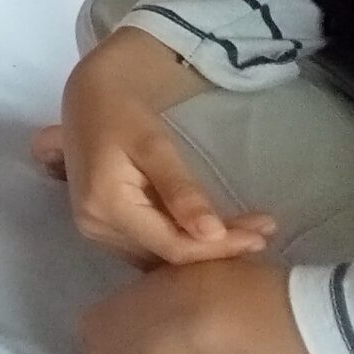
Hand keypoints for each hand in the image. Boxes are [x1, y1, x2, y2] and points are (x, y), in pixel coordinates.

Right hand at [50, 29, 275, 265]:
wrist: (90, 100)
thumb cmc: (124, 114)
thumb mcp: (156, 146)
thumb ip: (181, 190)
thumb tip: (212, 234)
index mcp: (106, 207)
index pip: (173, 246)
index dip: (220, 247)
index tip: (262, 235)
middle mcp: (95, 227)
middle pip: (168, 253)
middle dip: (218, 246)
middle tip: (264, 231)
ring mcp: (96, 230)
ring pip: (160, 253)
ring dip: (203, 246)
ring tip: (246, 230)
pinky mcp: (103, 227)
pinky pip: (150, 245)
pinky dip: (183, 239)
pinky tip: (210, 229)